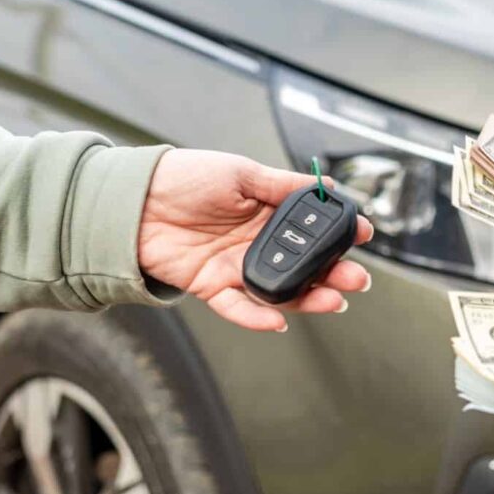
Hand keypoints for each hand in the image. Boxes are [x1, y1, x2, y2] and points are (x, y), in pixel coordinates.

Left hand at [138, 149, 373, 331]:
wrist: (131, 200)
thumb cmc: (183, 177)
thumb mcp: (240, 172)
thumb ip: (281, 185)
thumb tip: (324, 185)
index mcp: (266, 211)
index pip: (311, 227)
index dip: (337, 232)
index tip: (362, 234)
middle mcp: (256, 241)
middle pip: (304, 263)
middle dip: (334, 272)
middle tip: (357, 278)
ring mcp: (236, 266)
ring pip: (281, 289)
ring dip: (309, 298)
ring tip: (333, 301)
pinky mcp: (212, 286)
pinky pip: (239, 307)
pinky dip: (258, 318)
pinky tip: (279, 320)